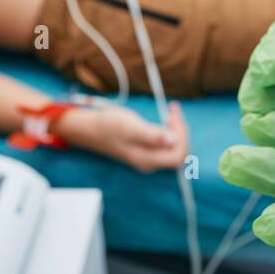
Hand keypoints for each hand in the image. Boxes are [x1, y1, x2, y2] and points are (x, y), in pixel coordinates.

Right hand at [58, 102, 188, 172]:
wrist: (92, 128)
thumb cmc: (109, 126)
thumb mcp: (130, 128)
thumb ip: (152, 136)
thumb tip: (172, 141)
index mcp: (147, 160)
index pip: (178, 156)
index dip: (182, 138)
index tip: (173, 118)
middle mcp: (150, 162)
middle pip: (179, 153)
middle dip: (181, 132)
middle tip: (173, 112)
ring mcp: (149, 157)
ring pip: (174, 147)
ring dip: (178, 129)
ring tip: (172, 111)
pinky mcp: (147, 149)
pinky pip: (167, 143)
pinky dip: (171, 129)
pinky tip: (168, 117)